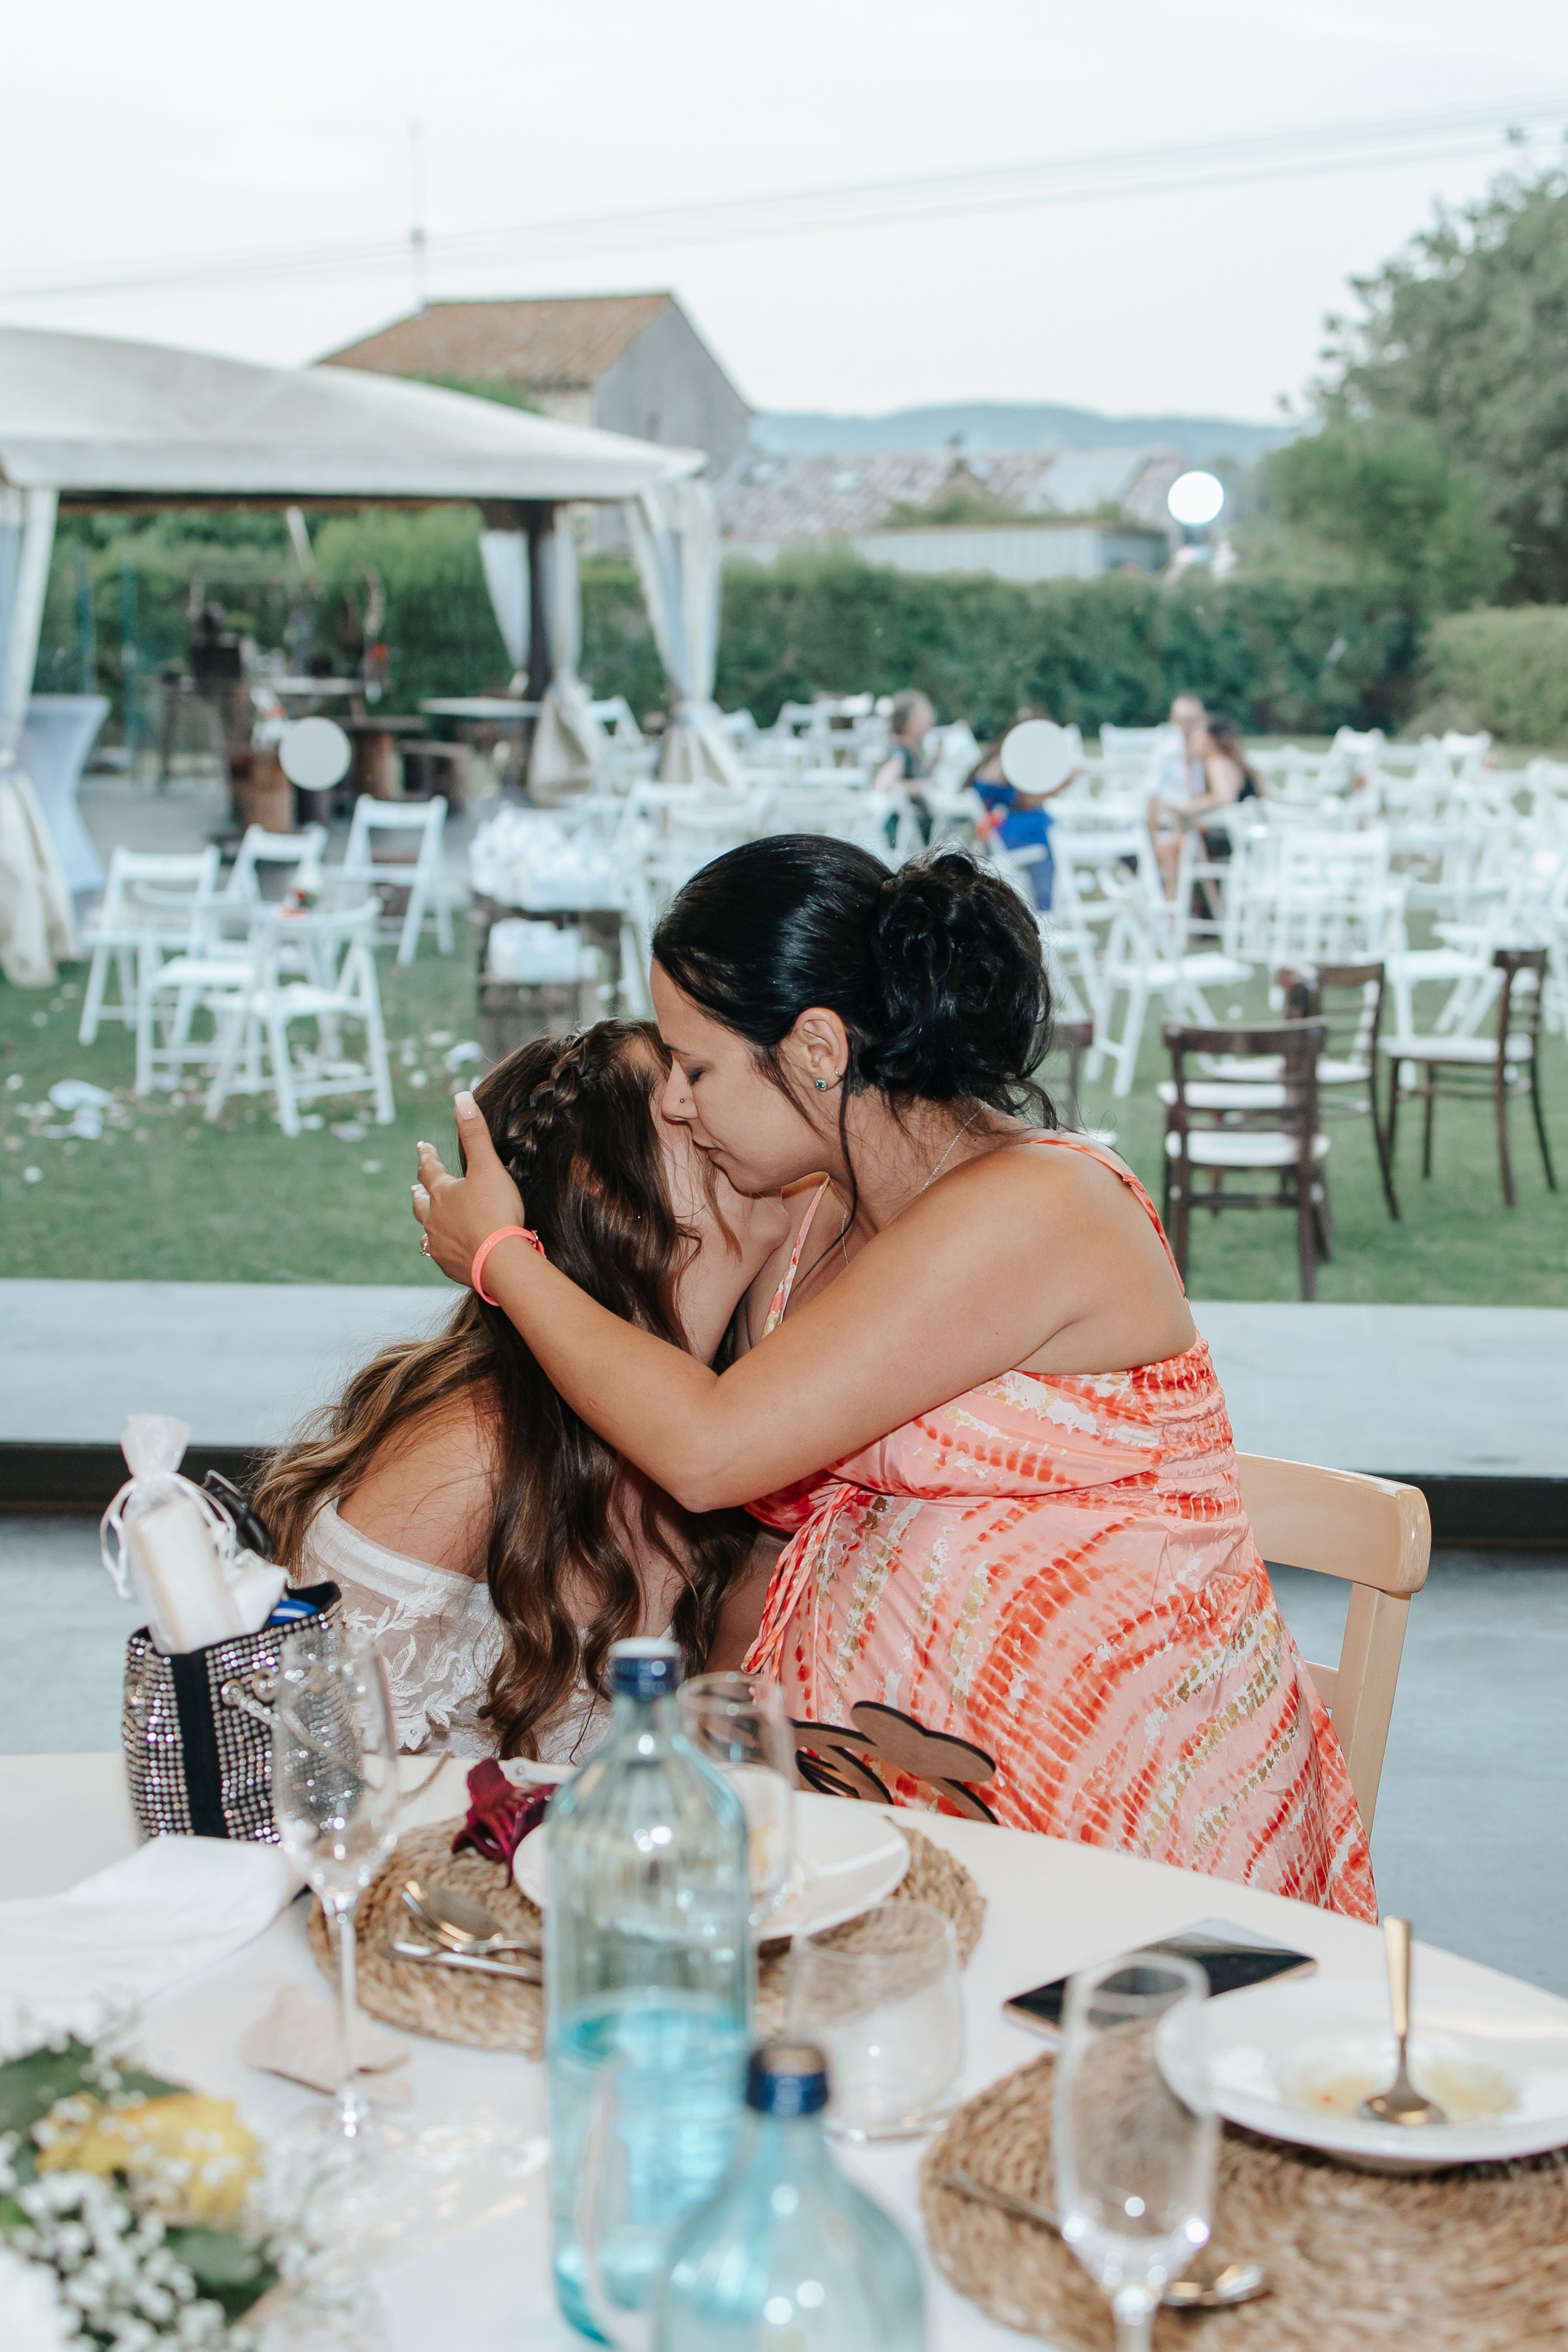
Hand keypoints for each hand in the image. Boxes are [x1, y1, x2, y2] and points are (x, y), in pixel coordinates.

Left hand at [412, 1092, 524, 1284]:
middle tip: (414, 1189)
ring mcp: (441, 1245)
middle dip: (419, 1193)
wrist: (500, 1261)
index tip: (421, 1147)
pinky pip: (441, 1255)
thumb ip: (474, 1132)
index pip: (428, 1169)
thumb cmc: (495, 1212)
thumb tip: (461, 1097)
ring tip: (427, 1224)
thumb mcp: (487, 1166)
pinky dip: (443, 1249)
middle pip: (421, 1203)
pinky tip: (447, 1252)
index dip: (426, 1156)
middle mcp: (435, 1219)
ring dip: (428, 1224)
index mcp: (442, 1193)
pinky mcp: (451, 1266)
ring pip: (428, 1231)